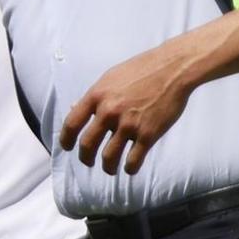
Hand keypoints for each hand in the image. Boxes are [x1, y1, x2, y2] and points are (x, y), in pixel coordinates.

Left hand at [60, 45, 192, 175]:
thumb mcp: (111, 77)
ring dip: (108, 167)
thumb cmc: (142, 69)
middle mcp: (109, 112)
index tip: (68, 147)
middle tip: (89, 161)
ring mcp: (128, 125)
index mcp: (97, 96)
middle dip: (86, 158)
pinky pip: (133, 161)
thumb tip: (75, 108)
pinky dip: (129, 168)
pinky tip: (130, 167)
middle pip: (87, 146)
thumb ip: (95, 96)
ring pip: (108, 158)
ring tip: (110, 168)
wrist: (173, 69)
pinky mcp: (148, 135)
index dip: (66, 140)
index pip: (71, 124)